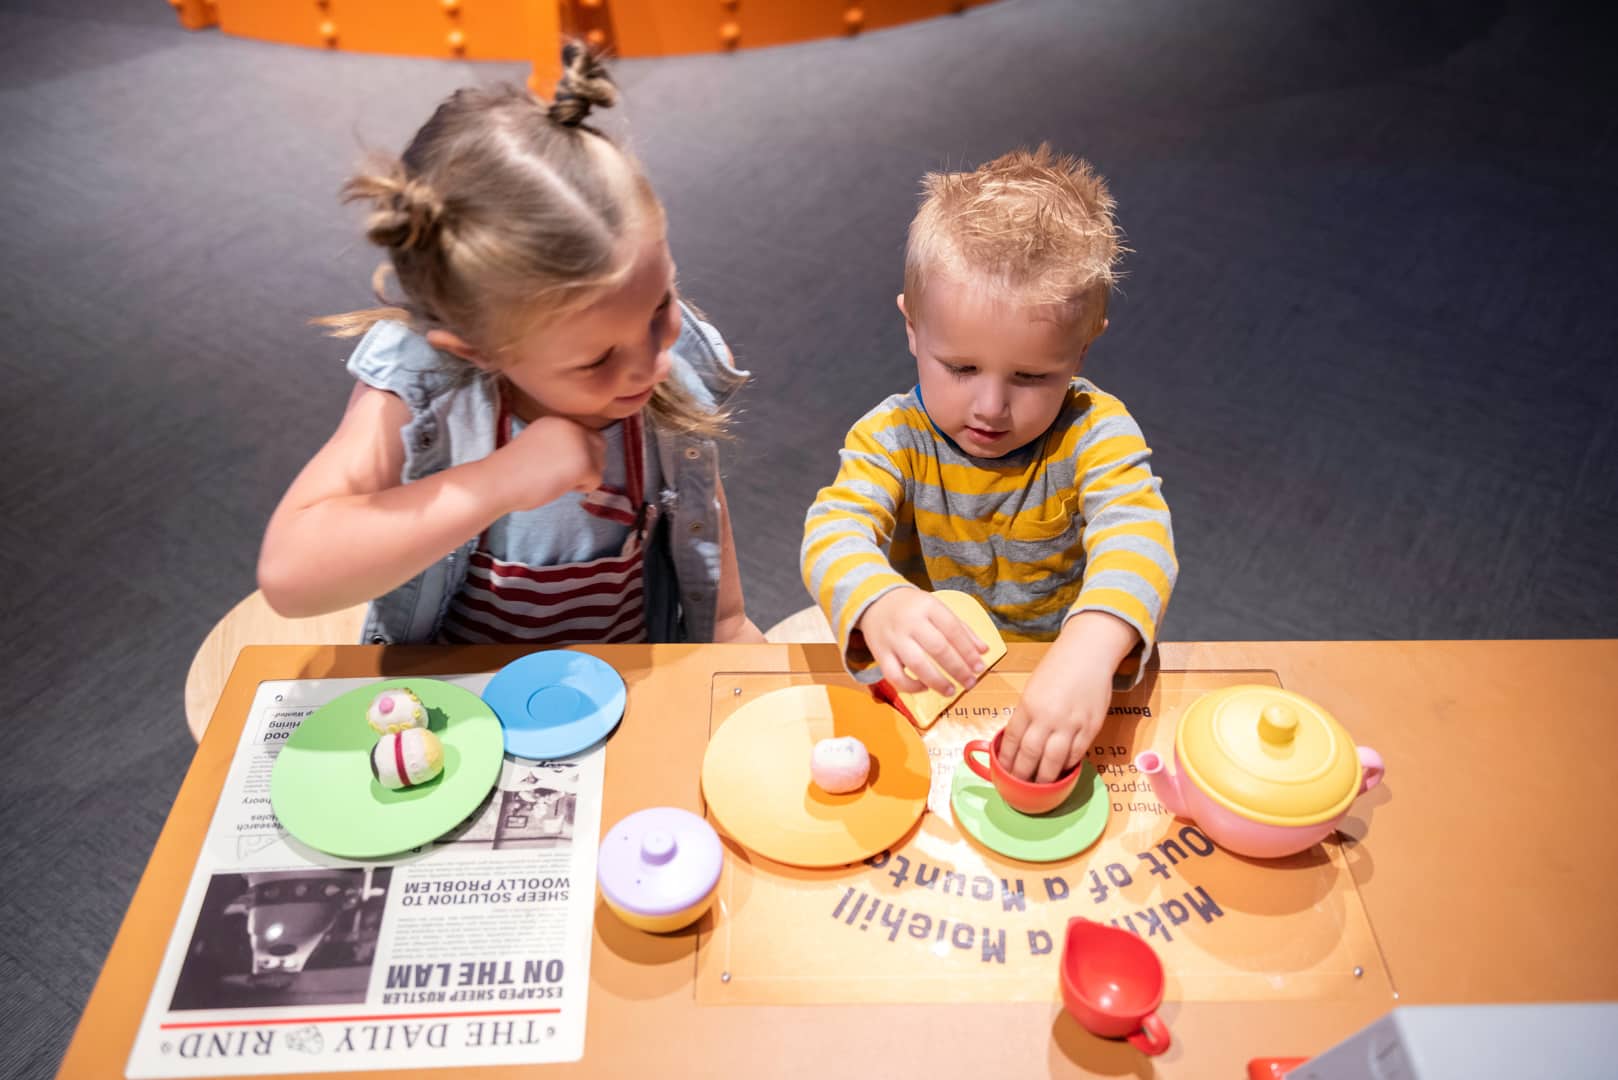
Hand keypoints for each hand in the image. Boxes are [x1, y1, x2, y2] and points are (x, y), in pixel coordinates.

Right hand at [491, 415, 605, 511]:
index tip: (558, 465)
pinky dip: (582, 488)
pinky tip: (560, 486)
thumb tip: (581, 457)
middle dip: (588, 462)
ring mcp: (580, 444)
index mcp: (558, 420)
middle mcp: (572, 426)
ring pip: (599, 463)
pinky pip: (596, 481)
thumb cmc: (511, 470)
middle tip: (564, 475)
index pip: (585, 434)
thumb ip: (559, 443)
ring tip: (558, 480)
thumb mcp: (538, 443)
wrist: (499, 481)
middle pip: (599, 445)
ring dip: (584, 476)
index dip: (578, 453)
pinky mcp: (585, 464)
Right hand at [857, 588, 987, 694]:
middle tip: (970, 683)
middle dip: (957, 669)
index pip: (953, 630)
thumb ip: (961, 629)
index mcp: (928, 607)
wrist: (874, 602)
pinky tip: (924, 688)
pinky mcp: (880, 653)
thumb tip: (983, 651)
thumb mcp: (937, 609)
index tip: (979, 667)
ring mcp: (894, 638)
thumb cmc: (912, 608)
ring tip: (951, 691)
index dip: (968, 651)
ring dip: (937, 681)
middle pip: (938, 648)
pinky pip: (894, 675)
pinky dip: (910, 686)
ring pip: (916, 664)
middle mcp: (911, 622)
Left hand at [999, 650, 1110, 782]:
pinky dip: (1067, 765)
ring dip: (1045, 778)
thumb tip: (1020, 742)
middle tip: (1019, 787)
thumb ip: (1027, 715)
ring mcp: (1071, 723)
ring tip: (1040, 787)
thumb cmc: (1058, 668)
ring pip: (1054, 761)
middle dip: (1022, 775)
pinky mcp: (1090, 727)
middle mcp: (1048, 717)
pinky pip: (1076, 753)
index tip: (1004, 772)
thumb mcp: (1033, 689)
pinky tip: (1062, 770)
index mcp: (1028, 705)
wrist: (1088, 653)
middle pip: (1030, 755)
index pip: (1012, 740)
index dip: (1007, 760)